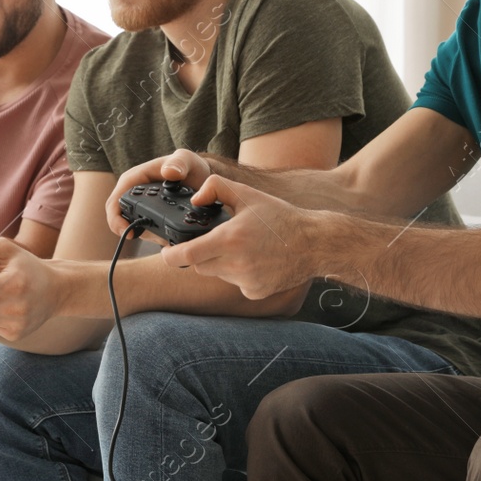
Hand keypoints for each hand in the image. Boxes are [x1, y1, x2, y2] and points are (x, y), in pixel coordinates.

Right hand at [106, 148, 212, 234]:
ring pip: (135, 229)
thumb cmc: (189, 166)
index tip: (129, 232)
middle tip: (157, 238)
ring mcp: (141, 209)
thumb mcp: (186, 159)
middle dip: (134, 232)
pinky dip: (158, 238)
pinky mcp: (150, 219)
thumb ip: (179, 163)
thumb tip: (168, 172)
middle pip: (120, 220)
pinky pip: (147, 233)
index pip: (115, 202)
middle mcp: (133, 195)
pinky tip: (171, 238)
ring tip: (169, 237)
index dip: (116, 219)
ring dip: (149, 237)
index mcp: (133, 179)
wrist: (201, 178)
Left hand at [163, 175, 320, 299]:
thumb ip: (216, 187)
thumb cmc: (280, 217)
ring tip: (243, 248)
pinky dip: (239, 274)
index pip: (188, 255)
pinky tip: (256, 261)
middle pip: (200, 265)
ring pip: (217, 274)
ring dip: (221, 263)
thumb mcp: (248, 195)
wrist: (313, 244)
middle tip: (217, 241)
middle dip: (201, 254)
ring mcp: (246, 281)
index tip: (167, 253)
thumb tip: (196, 199)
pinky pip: (236, 284)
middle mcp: (236, 264)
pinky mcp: (255, 292)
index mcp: (231, 239)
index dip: (172, 255)